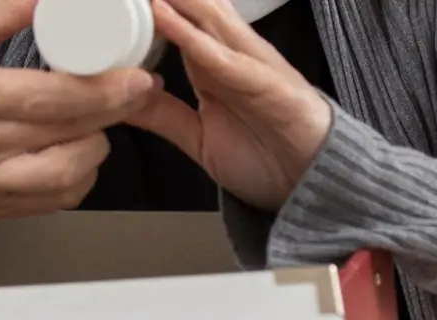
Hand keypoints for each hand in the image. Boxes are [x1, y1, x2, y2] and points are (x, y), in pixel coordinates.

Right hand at [0, 0, 158, 218]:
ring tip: (99, 121)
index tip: (133, 77)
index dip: (96, 89)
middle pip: (61, 132)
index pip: (40, 97)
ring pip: (65, 174)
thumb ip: (1, 12)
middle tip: (136, 90)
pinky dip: (82, 175)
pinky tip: (79, 151)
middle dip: (111, 110)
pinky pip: (58, 200)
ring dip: (97, 145)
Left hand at [128, 0, 332, 210]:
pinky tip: (167, 20)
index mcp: (214, 65)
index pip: (180, 21)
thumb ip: (164, 117)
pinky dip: (194, 39)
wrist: (311, 184)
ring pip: (209, 20)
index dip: (157, 7)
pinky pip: (224, 58)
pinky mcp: (267, 83)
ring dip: (178, 2)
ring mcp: (250, 65)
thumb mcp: (198, 136)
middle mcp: (231, 56)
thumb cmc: (264, 156)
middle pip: (195, 10)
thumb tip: (124, 101)